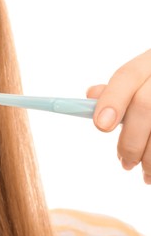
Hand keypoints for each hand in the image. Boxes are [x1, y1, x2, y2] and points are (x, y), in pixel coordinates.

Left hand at [87, 49, 150, 184]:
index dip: (112, 101)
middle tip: (125, 163)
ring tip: (146, 174)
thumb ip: (118, 89)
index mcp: (150, 61)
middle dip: (131, 140)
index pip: (127, 76)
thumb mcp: (142, 78)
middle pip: (145, 106)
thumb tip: (91, 95)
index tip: (101, 126)